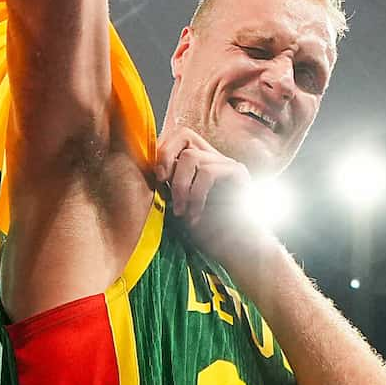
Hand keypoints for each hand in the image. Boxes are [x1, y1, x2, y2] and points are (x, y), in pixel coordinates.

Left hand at [156, 126, 279, 283]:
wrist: (235, 250)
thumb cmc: (205, 232)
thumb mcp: (177, 203)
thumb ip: (167, 184)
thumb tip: (146, 169)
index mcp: (198, 162)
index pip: (176, 137)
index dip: (161, 152)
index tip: (155, 179)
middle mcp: (213, 157)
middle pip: (184, 134)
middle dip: (166, 157)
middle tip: (161, 183)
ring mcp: (227, 163)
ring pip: (192, 157)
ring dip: (180, 187)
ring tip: (181, 212)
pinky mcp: (238, 173)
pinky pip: (208, 172)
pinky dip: (196, 195)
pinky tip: (195, 215)